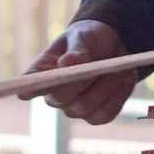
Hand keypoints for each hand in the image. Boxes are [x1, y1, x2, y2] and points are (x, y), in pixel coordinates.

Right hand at [21, 18, 137, 124]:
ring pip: (87, 107)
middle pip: (62, 98)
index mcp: (42, 73)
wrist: (112, 46)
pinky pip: (105, 114)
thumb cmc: (89, 38)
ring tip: (120, 68)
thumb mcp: (84, 37)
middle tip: (107, 64)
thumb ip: (77, 50)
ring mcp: (73, 109)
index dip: (28, 89)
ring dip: (109, 86)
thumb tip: (66, 63)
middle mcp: (53, 95)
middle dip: (86, 79)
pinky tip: (125, 78)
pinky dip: (119, 95)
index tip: (29, 90)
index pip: (28, 86)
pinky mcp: (94, 116)